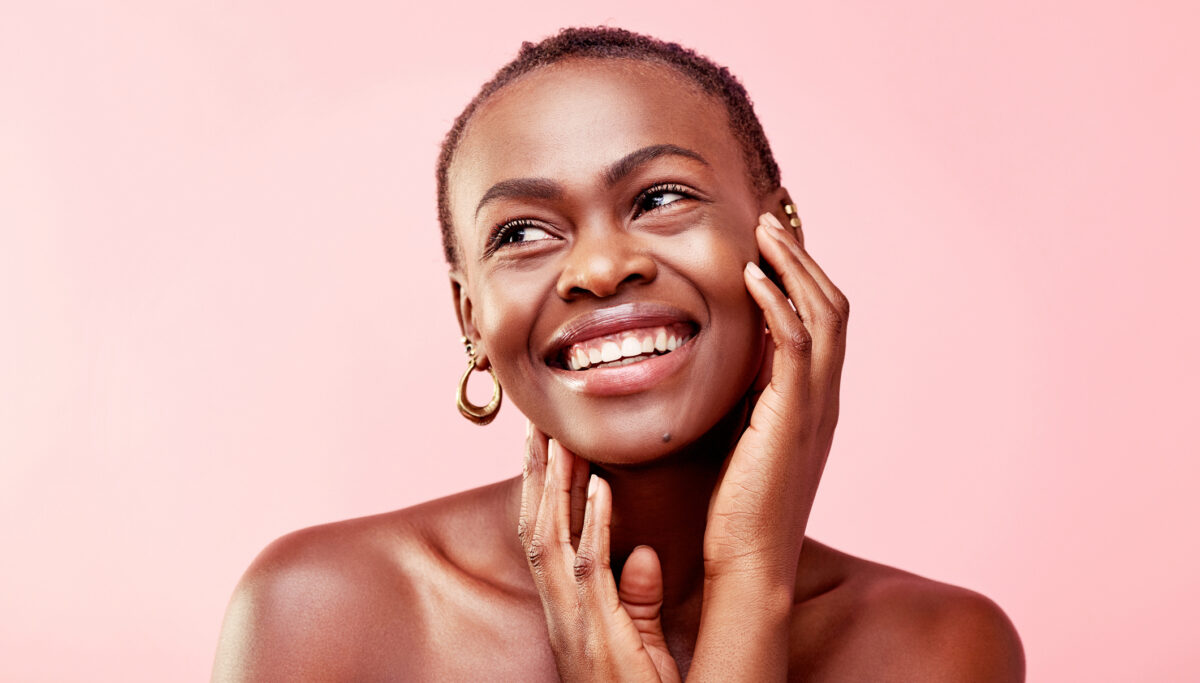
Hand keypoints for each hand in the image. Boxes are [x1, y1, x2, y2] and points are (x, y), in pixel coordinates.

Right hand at [520, 425, 682, 682]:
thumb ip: (636, 598)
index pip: (549, 533)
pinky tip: (601, 489)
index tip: (546, 441)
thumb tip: (642, 552)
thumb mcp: (640, 645)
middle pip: (539, 525)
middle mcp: (562, 608)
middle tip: (540, 419)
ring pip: (551, 539)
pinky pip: (589, 569)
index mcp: (570, 607)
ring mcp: (572, 620)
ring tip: (557, 436)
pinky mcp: (592, 633)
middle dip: (538, 473)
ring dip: (554, 486)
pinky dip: (594, 526)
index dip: (543, 488)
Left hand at [688, 211, 848, 680]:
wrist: (749, 562)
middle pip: (832, 306)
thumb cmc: (739, 507)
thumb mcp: (747, 437)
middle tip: (772, 220)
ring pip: (822, 315)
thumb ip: (750, 396)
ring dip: (793, 267)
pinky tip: (751, 277)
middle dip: (803, 258)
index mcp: (814, 400)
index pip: (822, 320)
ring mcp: (814, 406)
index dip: (804, 276)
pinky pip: (792, 345)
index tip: (774, 241)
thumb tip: (732, 356)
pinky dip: (778, 303)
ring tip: (764, 231)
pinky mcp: (791, 417)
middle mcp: (824, 397)